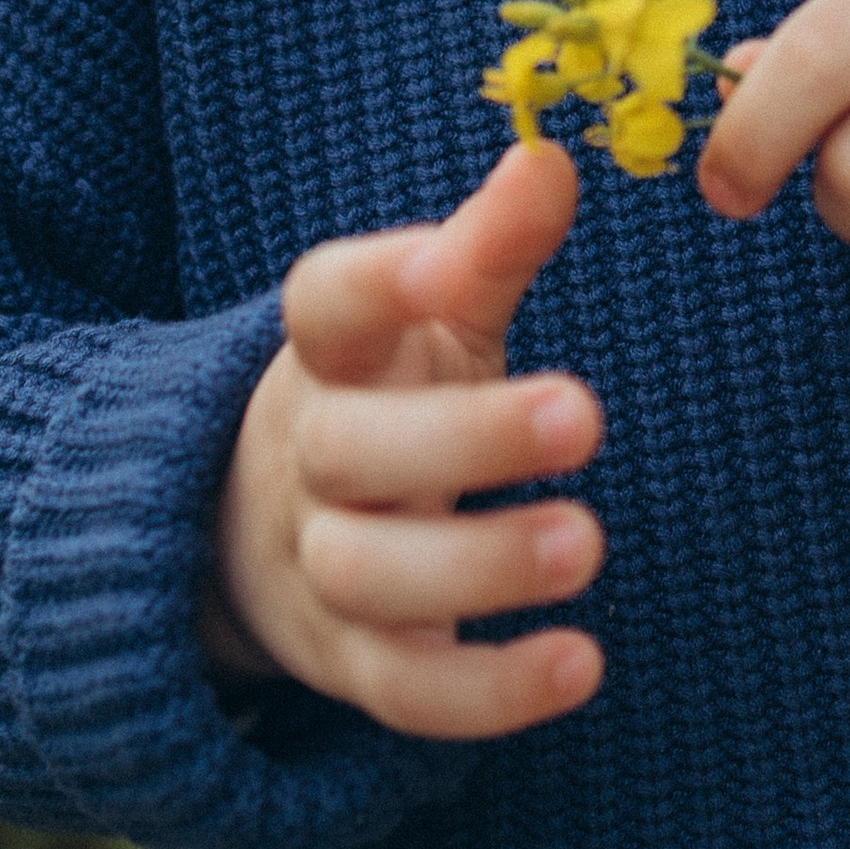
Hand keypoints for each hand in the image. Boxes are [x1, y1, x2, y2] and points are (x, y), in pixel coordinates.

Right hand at [211, 141, 606, 738]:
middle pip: (352, 448)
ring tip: (587, 542)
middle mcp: (309, 457)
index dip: (379, 281)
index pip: (326, 303)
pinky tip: (581, 665)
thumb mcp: (433, 315)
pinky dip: (487, 691)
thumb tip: (550, 157)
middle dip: (465, 436)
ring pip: (371, 574)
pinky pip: (406, 691)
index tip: (445, 267)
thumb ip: (490, 246)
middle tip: (585, 411)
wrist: (262, 531)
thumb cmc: (389, 392)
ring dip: (479, 564)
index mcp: (329, 353)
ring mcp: (320, 567)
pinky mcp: (353, 665)